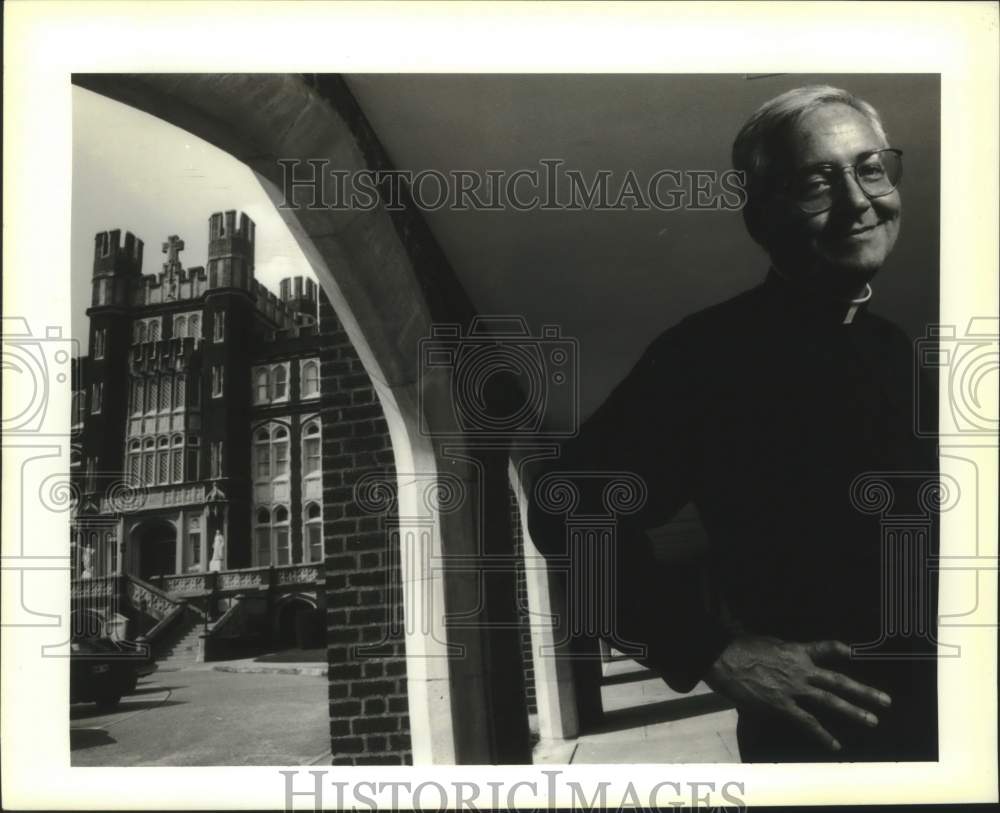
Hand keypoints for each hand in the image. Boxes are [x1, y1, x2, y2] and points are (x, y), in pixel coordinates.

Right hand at [704, 636, 891, 751]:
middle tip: (885, 701)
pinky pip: (807, 722)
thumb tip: (784, 654)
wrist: (725, 660)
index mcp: (796, 651)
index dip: (839, 649)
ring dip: (853, 711)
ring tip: (872, 720)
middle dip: (862, 691)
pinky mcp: (783, 706)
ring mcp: (794, 689)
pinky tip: (835, 745)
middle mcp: (801, 670)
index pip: (823, 648)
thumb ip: (781, 652)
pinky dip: (822, 734)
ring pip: (829, 701)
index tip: (853, 653)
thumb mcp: (766, 643)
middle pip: (837, 680)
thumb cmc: (739, 648)